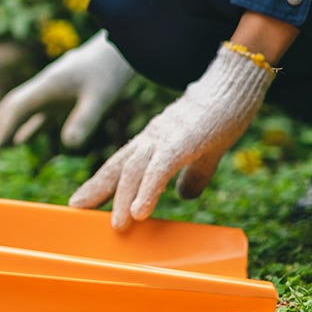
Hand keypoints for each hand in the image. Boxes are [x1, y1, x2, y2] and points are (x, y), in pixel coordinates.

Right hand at [0, 31, 134, 149]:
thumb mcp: (100, 98)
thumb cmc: (110, 72)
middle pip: (12, 105)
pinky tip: (21, 139)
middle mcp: (45, 87)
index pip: (19, 107)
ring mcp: (52, 91)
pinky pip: (37, 113)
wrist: (119, 49)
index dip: (5, 125)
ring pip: (22, 109)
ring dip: (6, 125)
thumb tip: (68, 145)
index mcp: (48, 85)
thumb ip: (84, 120)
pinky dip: (26, 126)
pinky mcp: (62, 95)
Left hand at [68, 43, 275, 226]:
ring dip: (123, 199)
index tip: (82, 201)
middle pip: (118, 166)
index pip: (121, 164)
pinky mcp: (182, 141)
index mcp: (155, 141)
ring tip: (117, 226)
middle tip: (76, 209)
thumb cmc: (222, 115)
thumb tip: (184, 195)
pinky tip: (139, 211)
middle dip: (96, 189)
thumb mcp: (205, 152)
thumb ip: (193, 174)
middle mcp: (152, 138)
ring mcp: (165, 138)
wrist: (236, 86)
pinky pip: (160, 169)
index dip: (101, 183)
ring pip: (135, 170)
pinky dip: (147, 191)